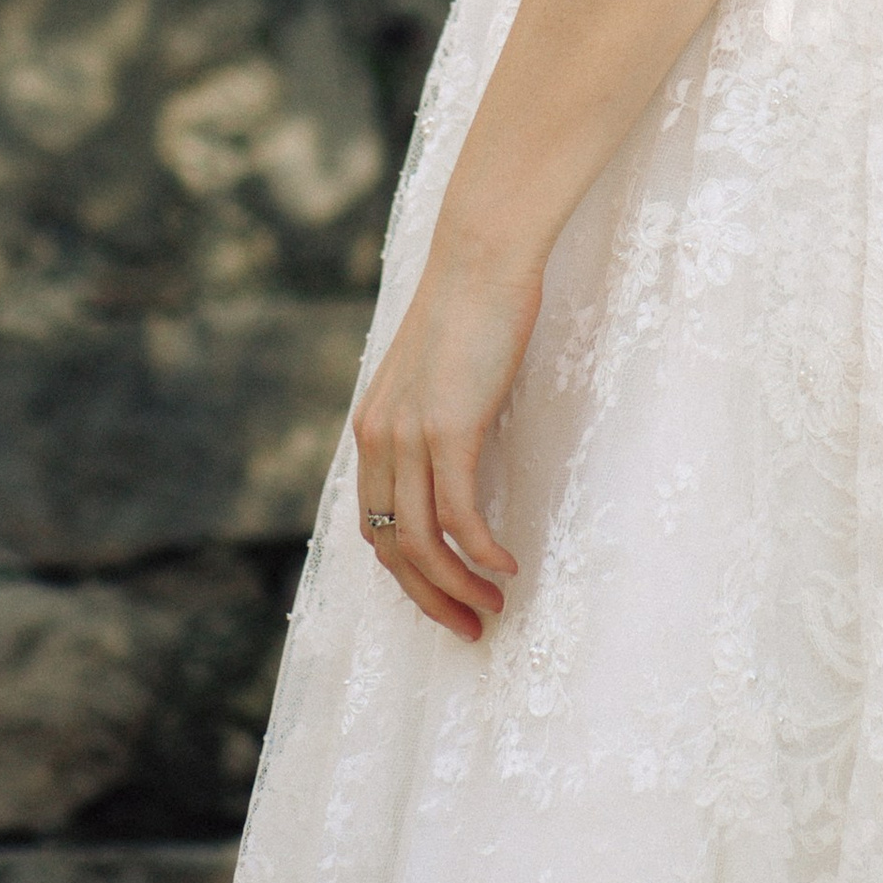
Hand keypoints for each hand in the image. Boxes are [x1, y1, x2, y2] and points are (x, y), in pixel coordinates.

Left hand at [351, 238, 540, 639]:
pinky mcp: (447, 430)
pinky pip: (459, 516)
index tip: (446, 597)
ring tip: (493, 608)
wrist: (482, 254)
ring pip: (422, 544)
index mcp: (373, 429)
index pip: (378, 526)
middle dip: (430, 598)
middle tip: (469, 628)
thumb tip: (459, 452)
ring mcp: (410, 437)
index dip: (409, 574)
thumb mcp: (440, 371)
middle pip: (393, 549)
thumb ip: (435, 414)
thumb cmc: (474, 304)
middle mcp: (379, 440)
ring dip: (456, 588)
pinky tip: (508, 566)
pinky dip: (481, 552)